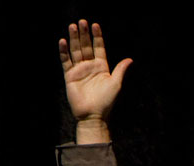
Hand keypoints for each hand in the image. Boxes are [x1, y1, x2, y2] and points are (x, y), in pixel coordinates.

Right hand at [58, 20, 131, 139]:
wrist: (93, 115)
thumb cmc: (106, 101)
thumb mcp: (116, 84)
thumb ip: (120, 70)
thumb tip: (130, 60)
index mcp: (102, 67)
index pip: (99, 48)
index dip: (97, 37)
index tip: (95, 25)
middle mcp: (90, 67)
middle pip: (86, 47)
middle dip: (84, 34)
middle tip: (82, 21)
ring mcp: (79, 70)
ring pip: (75, 51)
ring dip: (74, 39)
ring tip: (73, 26)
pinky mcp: (70, 76)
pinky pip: (66, 61)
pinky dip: (64, 51)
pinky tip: (63, 41)